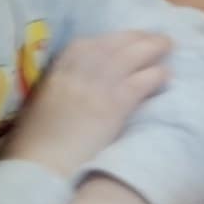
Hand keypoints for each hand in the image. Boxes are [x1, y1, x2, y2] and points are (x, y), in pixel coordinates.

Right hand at [5, 32, 172, 179]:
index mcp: (57, 71)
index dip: (112, 39)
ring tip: (168, 46)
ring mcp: (97, 85)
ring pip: (131, 55)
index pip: (87, 44)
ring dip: (153, 48)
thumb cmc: (34, 144)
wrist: (39, 166)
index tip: (125, 37)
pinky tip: (166, 75)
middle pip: (114, 44)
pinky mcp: (114, 104)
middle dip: (137, 37)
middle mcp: (78, 71)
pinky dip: (156, 75)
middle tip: (155, 38)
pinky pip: (141, 81)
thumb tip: (80, 82)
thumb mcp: (42, 104)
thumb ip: (61, 87)